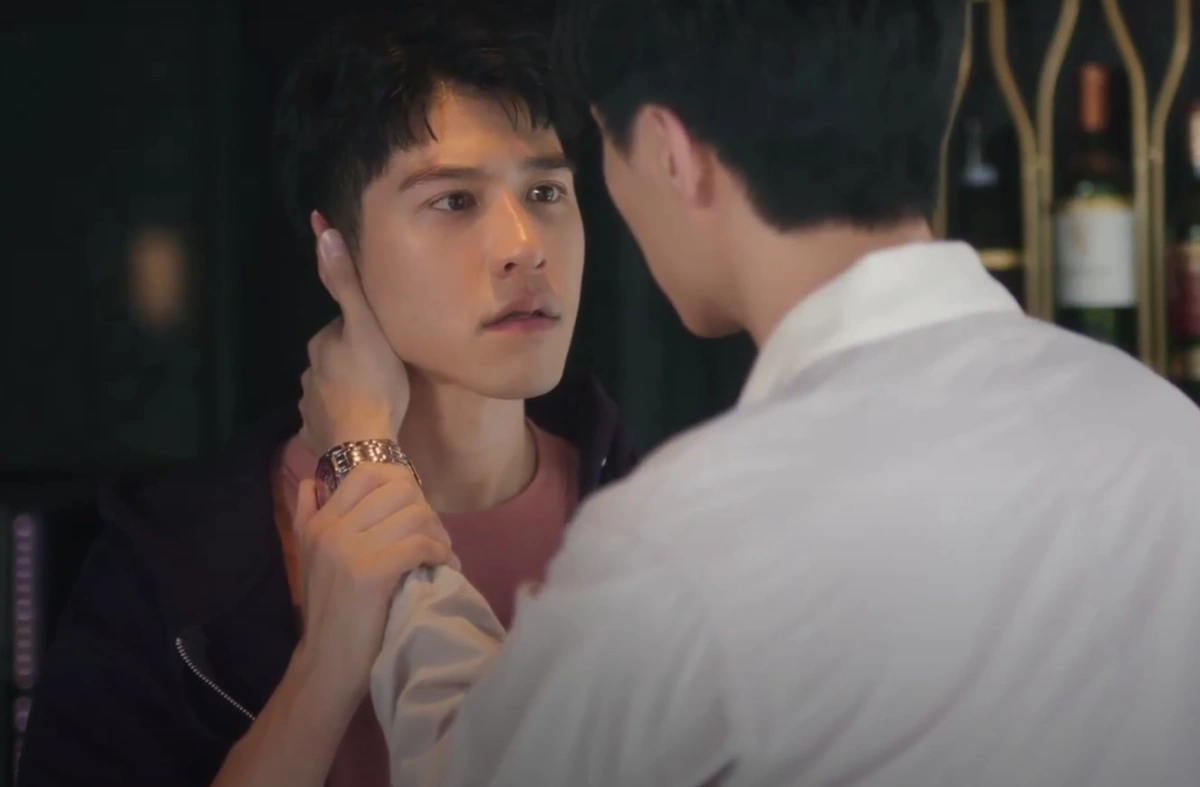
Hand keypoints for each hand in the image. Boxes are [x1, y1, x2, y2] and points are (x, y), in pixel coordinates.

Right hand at [290, 464, 460, 704]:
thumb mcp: (309, 558)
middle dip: (425, 508)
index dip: (400, 485)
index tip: (413, 511)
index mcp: (319, 523)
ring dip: (438, 533)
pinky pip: (420, 544)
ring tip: (442, 553)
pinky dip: (441, 554)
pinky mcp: (372, 573)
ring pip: (414, 514)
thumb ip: (307, 515)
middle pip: (397, 489)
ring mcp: (350, 549)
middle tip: (433, 534)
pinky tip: (444, 568)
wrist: (325, 662)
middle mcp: (332, 530)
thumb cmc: (327, 612)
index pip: (366, 473)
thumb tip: (312, 480)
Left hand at [299, 212, 409, 453]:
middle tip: (384, 373)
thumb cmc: (373, 380)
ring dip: (347, 390)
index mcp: (321, 345)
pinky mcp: (314, 433)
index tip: (384, 344)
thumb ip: (345, 282)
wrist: (363, 443)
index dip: (364, 333)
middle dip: (353, 361)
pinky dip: (340, 418)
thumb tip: (320, 230)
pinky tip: (358, 425)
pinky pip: (328, 420)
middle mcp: (308, 372)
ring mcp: (309, 405)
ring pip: (330, 388)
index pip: (343, 329)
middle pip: (335, 359)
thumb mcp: (366, 325)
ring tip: (374, 401)